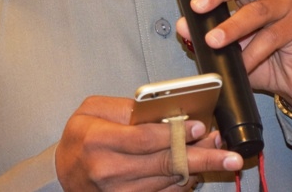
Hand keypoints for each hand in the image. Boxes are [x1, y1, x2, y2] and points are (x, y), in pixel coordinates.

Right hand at [55, 95, 242, 190]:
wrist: (62, 172)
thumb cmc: (80, 136)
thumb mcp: (93, 109)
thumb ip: (125, 107)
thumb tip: (162, 111)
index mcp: (98, 140)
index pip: (145, 138)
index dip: (176, 133)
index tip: (200, 126)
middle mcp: (108, 169)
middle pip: (164, 163)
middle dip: (202, 157)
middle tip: (229, 154)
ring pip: (168, 182)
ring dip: (198, 170)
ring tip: (220, 157)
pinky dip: (183, 186)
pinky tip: (197, 174)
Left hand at [176, 0, 291, 113]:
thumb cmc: (264, 56)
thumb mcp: (230, 46)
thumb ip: (207, 33)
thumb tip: (183, 26)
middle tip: (198, 6)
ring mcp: (287, 7)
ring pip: (256, 11)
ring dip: (232, 26)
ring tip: (213, 40)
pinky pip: (271, 37)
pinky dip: (252, 53)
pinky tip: (242, 64)